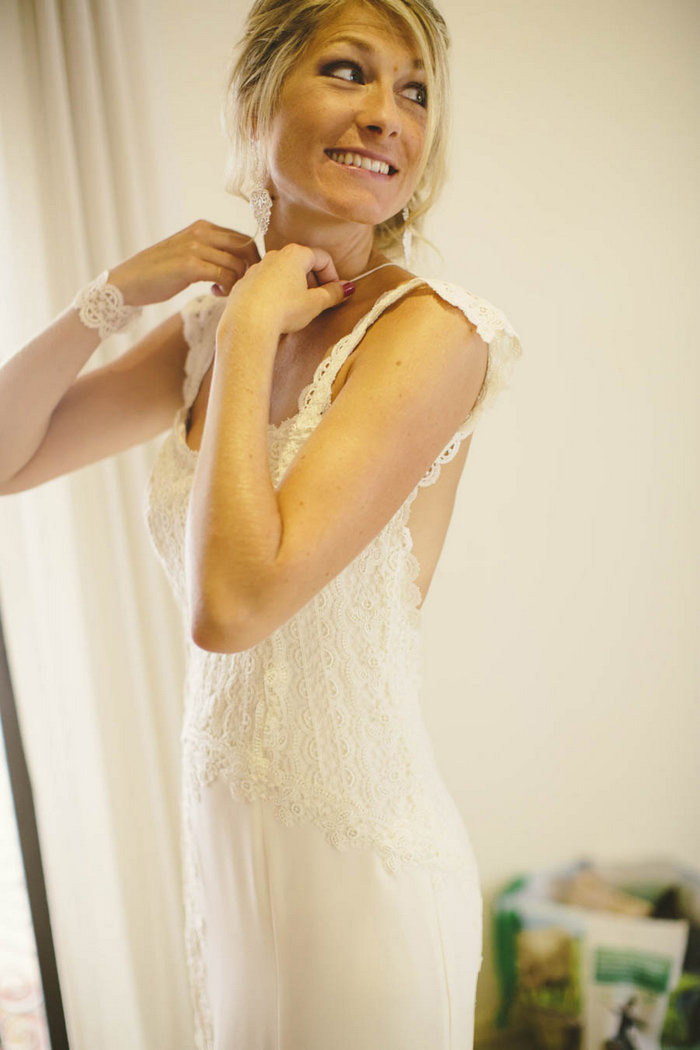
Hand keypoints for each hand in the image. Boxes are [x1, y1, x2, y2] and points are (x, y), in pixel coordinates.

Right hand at [106, 220, 260, 305]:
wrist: (128, 281)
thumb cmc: (160, 272)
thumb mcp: (188, 253)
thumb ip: (211, 252)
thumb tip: (241, 263)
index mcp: (203, 227)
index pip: (243, 238)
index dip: (252, 260)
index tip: (244, 277)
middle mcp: (201, 232)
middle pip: (246, 248)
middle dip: (251, 270)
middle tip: (241, 286)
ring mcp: (195, 247)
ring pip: (237, 264)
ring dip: (237, 283)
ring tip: (222, 291)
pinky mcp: (190, 265)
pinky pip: (224, 276)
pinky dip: (227, 289)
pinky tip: (214, 293)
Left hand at [219, 243, 351, 337]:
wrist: (247, 324)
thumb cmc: (283, 310)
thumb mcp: (315, 304)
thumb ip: (333, 293)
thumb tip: (346, 288)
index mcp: (295, 254)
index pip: (323, 258)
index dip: (333, 276)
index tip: (335, 293)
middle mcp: (274, 255)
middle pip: (302, 263)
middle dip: (314, 281)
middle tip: (318, 302)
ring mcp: (257, 268)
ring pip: (283, 274)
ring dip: (294, 287)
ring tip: (297, 308)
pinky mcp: (245, 283)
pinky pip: (266, 285)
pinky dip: (276, 294)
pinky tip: (277, 311)